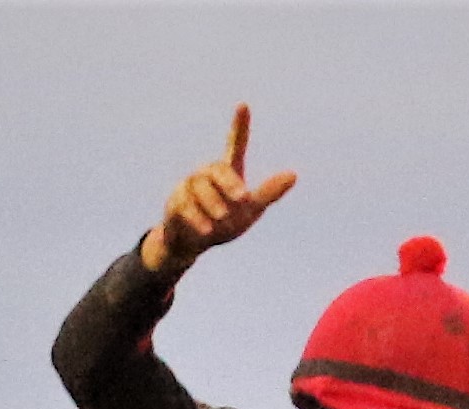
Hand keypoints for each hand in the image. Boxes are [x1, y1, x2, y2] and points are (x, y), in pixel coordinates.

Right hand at [140, 104, 296, 276]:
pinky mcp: (175, 201)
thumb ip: (268, 193)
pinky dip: (196, 217)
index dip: (239, 126)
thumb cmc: (225, 224)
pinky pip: (185, 205)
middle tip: (242, 198)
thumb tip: (294, 174)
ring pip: (200, 187)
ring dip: (213, 203)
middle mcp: (207, 174)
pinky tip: (205, 230)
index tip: (243, 105)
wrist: (193, 243)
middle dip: (229, 183)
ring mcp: (189, 186)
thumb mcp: (251, 211)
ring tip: (222, 218)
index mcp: (228, 173)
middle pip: (217, 169)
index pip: (235, 145)